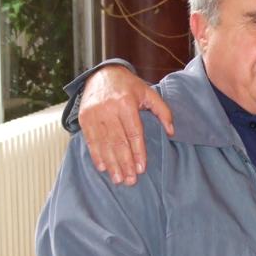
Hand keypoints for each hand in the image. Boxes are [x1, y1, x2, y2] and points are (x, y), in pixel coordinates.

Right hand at [78, 65, 172, 185]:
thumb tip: (171, 132)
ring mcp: (94, 114)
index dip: (138, 152)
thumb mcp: (150, 93)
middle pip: (118, 142)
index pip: (133, 133)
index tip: (141, 168)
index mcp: (125, 103)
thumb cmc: (129, 86)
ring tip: (118, 179)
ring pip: (104, 144)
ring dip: (111, 164)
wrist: (102, 74)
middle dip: (124, 163)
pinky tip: (103, 168)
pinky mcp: (84, 118)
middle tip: (130, 181)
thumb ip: (163, 111)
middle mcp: (108, 110)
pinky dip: (96, 155)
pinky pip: (91, 140)